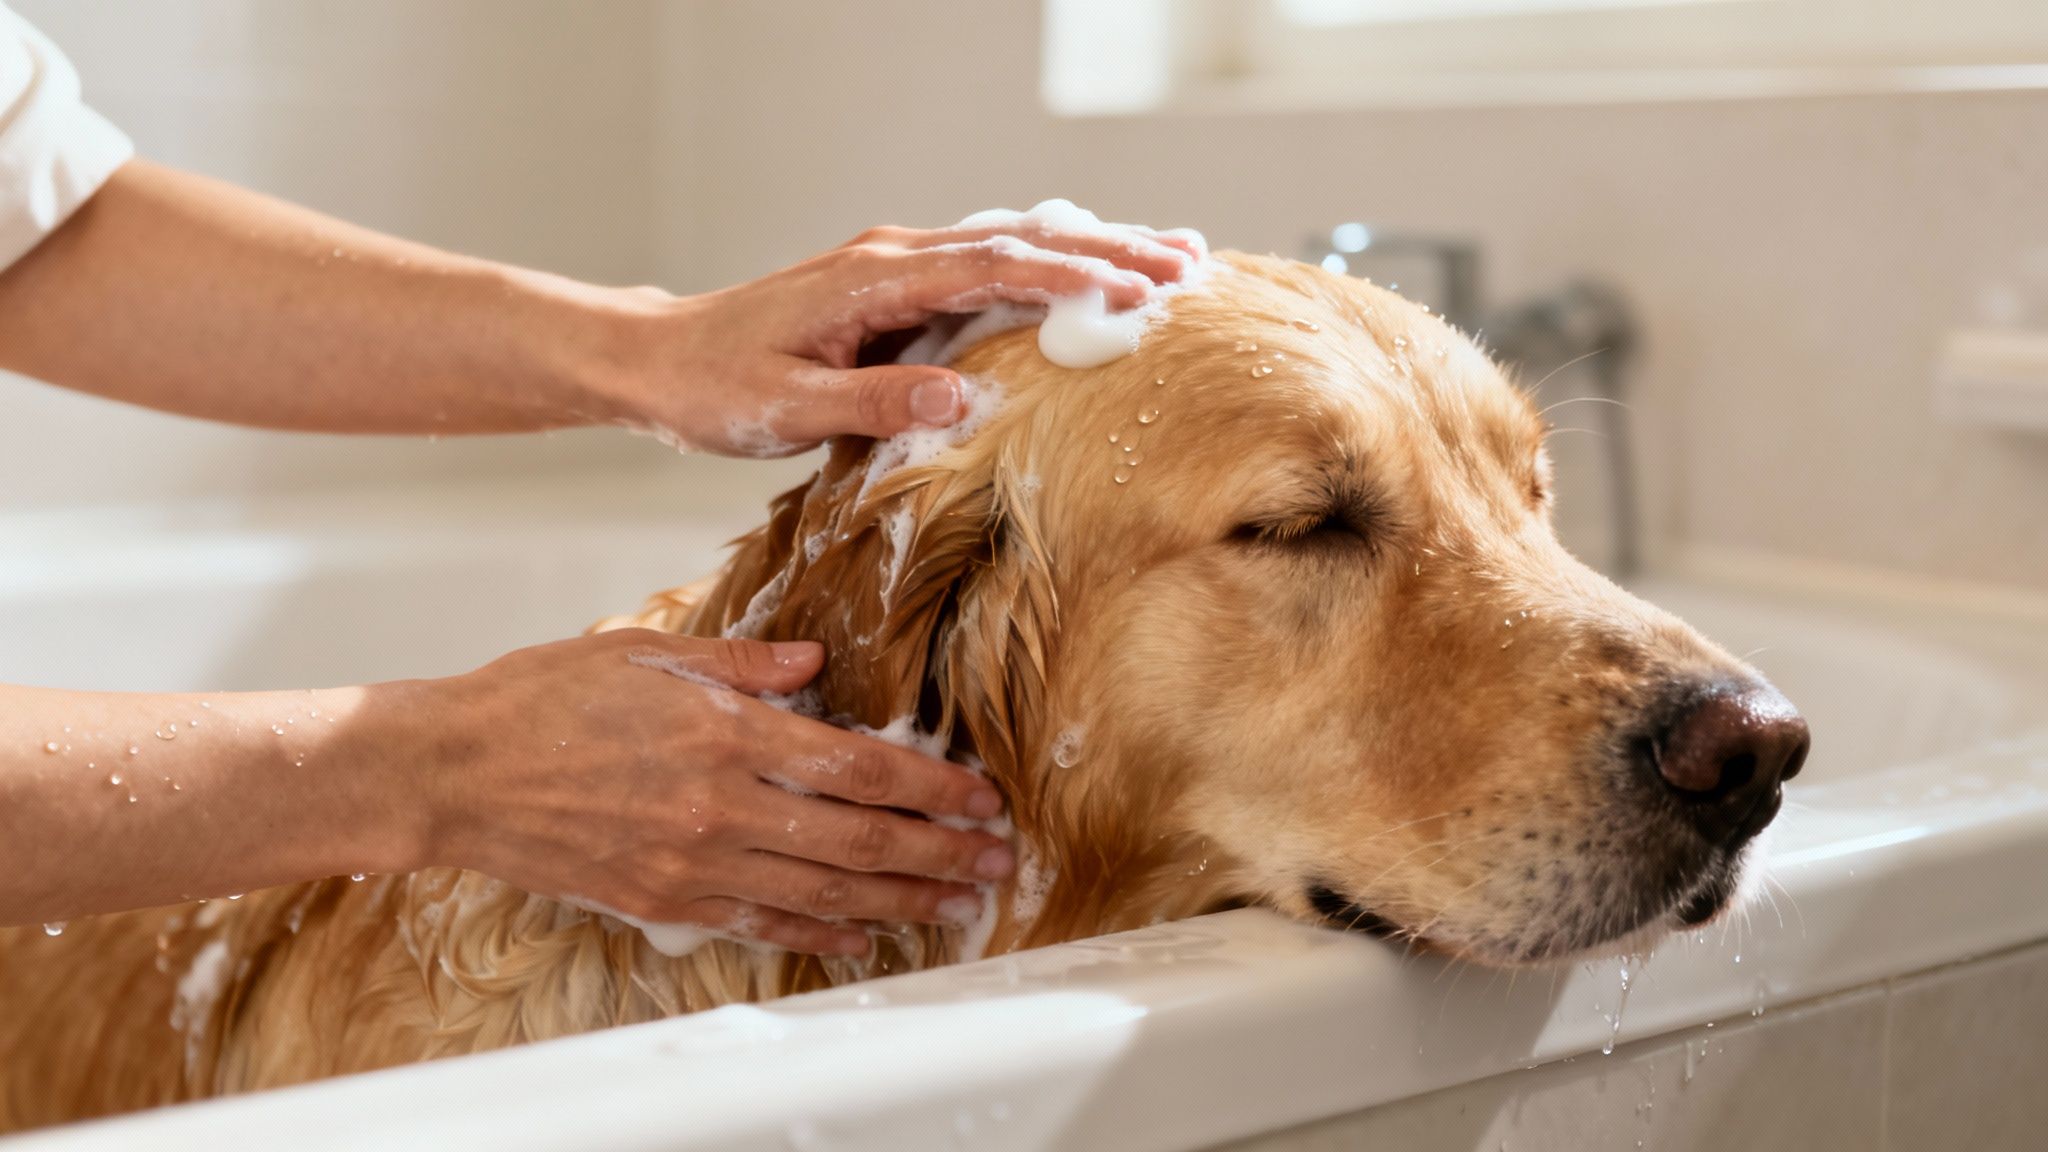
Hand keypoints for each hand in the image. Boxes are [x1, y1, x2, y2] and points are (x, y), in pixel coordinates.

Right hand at [415, 629, 1013, 955]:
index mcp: (725, 733)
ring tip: (957, 905)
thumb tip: (817, 663)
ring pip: (822, 890)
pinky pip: (759, 924)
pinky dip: (819, 933)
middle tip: (996, 862)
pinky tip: (863, 937)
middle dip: (938, 853)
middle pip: (858, 838)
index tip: (979, 797)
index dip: (930, 787)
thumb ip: (742, 663)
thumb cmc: (544, 699)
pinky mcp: (663, 900)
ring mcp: (693, 862)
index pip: (857, 766)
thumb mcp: (646, 650)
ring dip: (900, 900)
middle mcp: (721, 806)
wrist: (454, 771)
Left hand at [600, 213, 1204, 454]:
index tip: (1142, 290)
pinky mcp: (893, 287)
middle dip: (1108, 251)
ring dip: (1088, 249)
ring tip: (1166, 259)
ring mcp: (895, 266)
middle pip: (1019, 240)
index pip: (994, 267)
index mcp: (874, 281)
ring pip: (1009, 243)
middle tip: (1188, 265)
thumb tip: (963, 396)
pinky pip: (984, 264)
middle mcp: (893, 257)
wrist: (661, 360)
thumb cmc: (717, 389)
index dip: (1074, 276)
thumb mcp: (787, 411)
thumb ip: (873, 401)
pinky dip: (1045, 263)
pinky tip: (1085, 272)